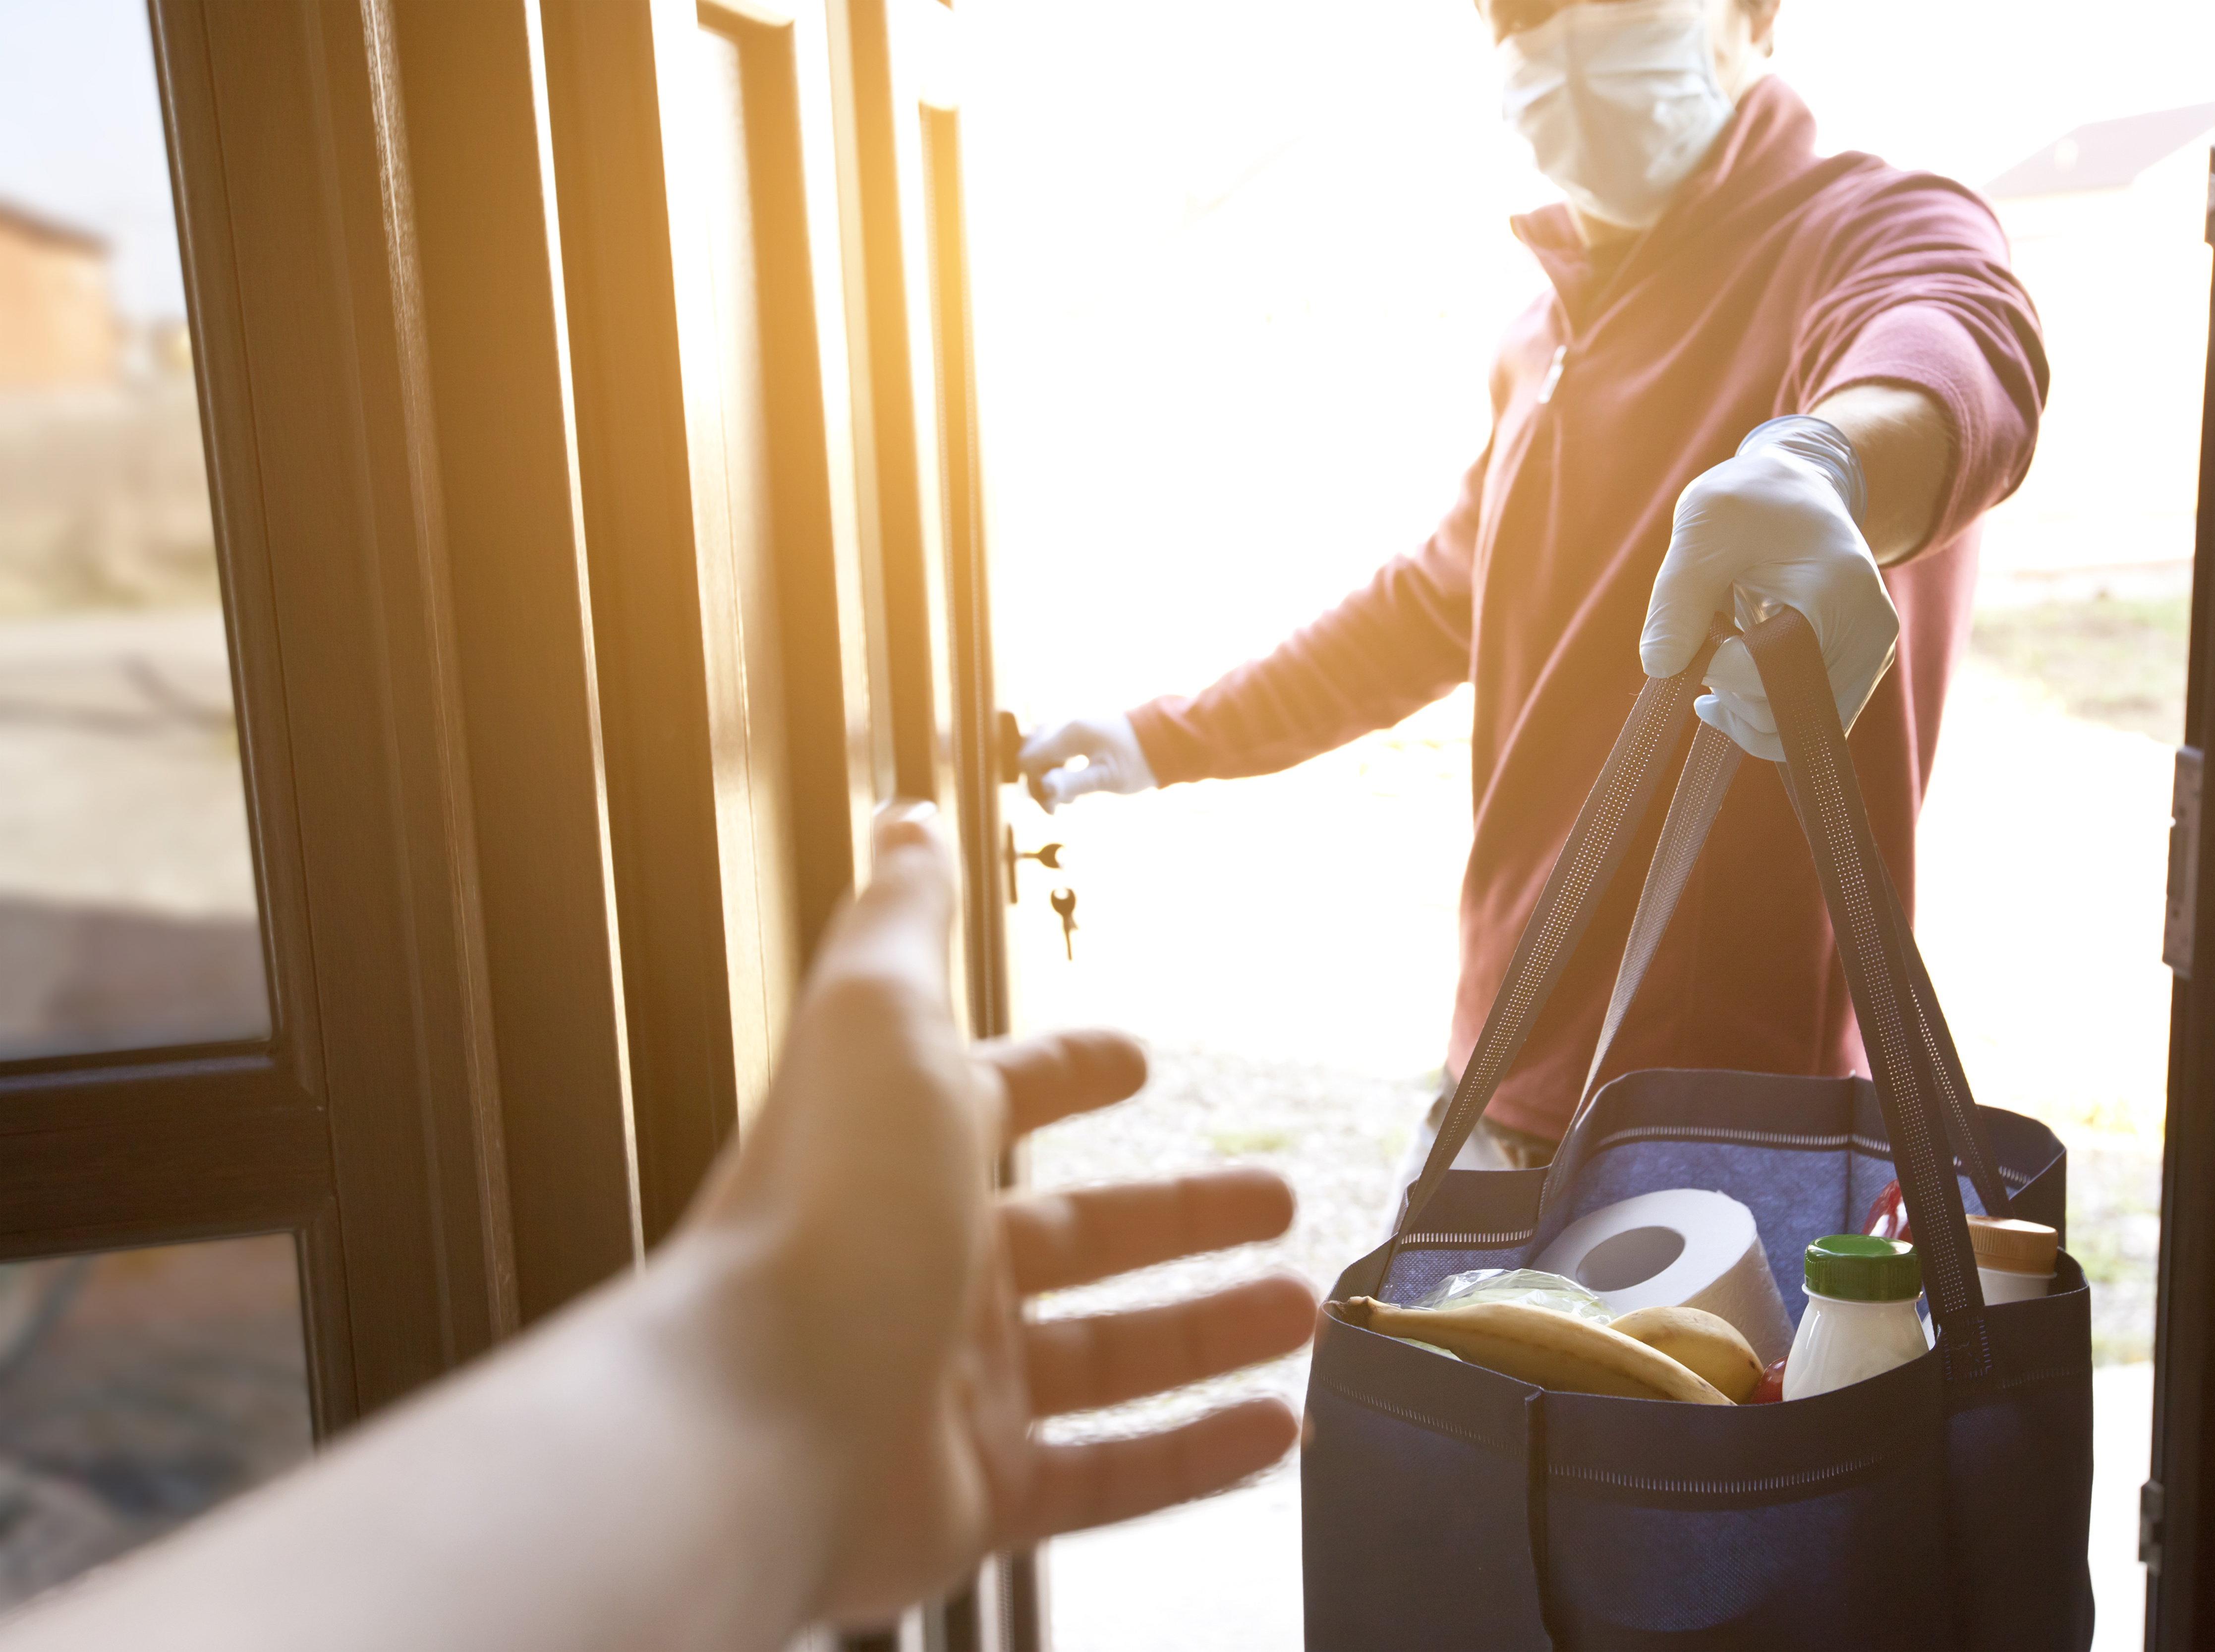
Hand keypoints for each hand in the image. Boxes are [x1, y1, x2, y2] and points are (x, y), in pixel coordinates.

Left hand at [679, 805, 1314, 1626]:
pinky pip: (1113, 1475)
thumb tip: (905, 817)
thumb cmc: (821, 1215)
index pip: (1002, 1097)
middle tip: (1271, 1195)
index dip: (1070, 1071)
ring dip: (1209, 1329)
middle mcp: (925, 1265)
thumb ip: (905, 919)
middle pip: (1083, 1233)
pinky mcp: (979, 1490)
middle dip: (1181, 1211)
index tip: (1133, 1059)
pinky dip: (1197, 1455)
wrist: (758, 1423)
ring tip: (1300, 1307)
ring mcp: (953, 1384)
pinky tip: (1271, 1429)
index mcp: (904, 1152)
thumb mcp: (877, 1020)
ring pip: (1111, 1356)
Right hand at [1019, 712, 1157, 811]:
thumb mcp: (1107, 777)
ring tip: (1068, 798)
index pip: (1029, 759)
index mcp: (1070, 733)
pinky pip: (1052, 746)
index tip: (1052, 808)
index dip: (1033, 786)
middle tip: (1059, 806)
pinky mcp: (1076, 728)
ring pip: (1040, 750)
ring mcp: (1070, 723)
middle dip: (1038, 782)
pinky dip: (1055, 766)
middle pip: (1030, 753)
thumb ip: (1073, 782)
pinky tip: (1070, 783)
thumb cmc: (1138, 761)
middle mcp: (1065, 722)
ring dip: (1046, 775)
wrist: (1162, 740)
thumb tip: (1044, 789)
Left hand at [1637, 416, 1898, 760]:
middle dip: (1729, 696)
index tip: (1692, 632)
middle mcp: (1868, 633)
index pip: (1768, 671)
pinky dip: (1761, 714)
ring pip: (1796, 733)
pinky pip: (1805, 723)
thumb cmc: (1750, 502)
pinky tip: (1731, 680)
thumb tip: (1659, 668)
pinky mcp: (1859, 673)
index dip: (1714, 666)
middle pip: (1785, 714)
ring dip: (1741, 713)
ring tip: (1713, 666)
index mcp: (1836, 591)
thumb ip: (1677, 598)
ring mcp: (1869, 657)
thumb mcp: (1703, 529)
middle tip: (1700, 650)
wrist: (1800, 489)